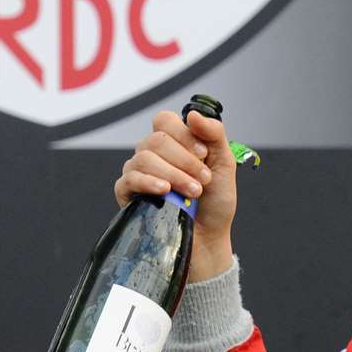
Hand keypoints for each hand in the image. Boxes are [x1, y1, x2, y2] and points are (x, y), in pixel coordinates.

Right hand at [113, 109, 237, 279]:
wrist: (209, 237)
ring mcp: (137, 173)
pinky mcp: (127, 194)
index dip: (184, 135)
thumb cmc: (215, 201)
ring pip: (143, 158)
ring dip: (174, 174)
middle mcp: (152, 154)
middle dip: (185, 160)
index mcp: (173, 143)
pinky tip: (164, 190)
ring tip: (193, 191)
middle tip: (204, 180)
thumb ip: (214, 134)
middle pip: (156, 140)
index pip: (165, 121)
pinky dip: (149, 182)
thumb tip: (192, 114)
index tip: (204, 154)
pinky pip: (129, 179)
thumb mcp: (224, 164)